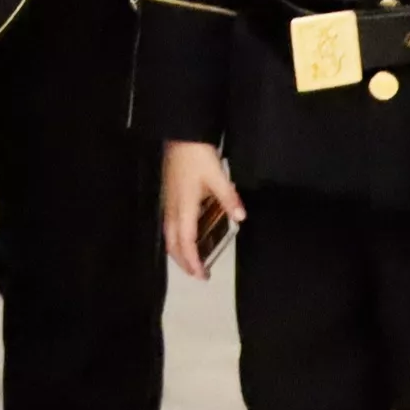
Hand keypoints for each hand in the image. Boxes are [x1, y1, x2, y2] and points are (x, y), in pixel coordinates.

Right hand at [161, 141, 244, 278]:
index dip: (193, 260)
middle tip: (198, 274)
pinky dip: (178, 237)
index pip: (186, 241)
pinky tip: (189, 235)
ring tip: (193, 259)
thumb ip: (229, 198)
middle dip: (184, 261)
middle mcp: (172, 208)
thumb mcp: (218, 176)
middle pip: (172, 243)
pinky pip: (171, 224)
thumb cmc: (197, 156)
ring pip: (169, 234)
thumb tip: (240, 217)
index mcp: (183, 207)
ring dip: (179, 251)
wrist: (181, 134)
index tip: (202, 275)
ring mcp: (169, 201)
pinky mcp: (169, 195)